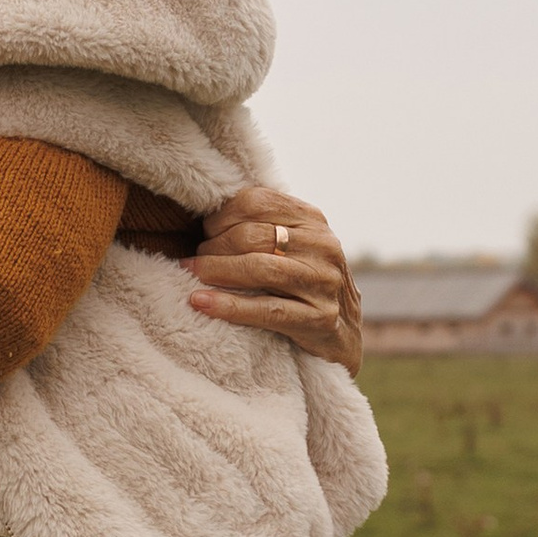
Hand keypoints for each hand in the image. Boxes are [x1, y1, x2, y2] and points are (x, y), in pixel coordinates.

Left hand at [188, 187, 362, 373]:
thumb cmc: (304, 283)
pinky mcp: (320, 318)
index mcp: (313, 220)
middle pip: (252, 235)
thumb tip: (206, 214)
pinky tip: (200, 302)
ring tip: (192, 274)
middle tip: (195, 260)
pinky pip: (266, 310)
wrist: (345, 335)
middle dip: (215, 246)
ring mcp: (324, 282)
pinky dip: (229, 306)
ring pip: (258, 268)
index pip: (257, 202)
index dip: (222, 216)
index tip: (204, 232)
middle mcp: (323, 246)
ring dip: (216, 270)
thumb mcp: (293, 246)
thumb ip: (264, 226)